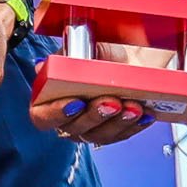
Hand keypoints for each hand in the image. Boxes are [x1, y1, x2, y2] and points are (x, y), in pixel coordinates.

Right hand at [30, 40, 160, 145]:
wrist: (132, 58)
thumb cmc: (103, 55)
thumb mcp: (82, 50)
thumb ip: (63, 59)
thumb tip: (42, 67)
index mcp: (50, 100)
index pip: (43, 117)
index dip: (56, 113)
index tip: (75, 102)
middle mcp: (68, 119)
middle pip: (75, 128)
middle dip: (95, 115)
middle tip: (111, 100)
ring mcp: (91, 128)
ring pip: (101, 135)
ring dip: (118, 122)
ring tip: (133, 106)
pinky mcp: (114, 133)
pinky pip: (122, 135)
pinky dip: (134, 124)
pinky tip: (143, 113)